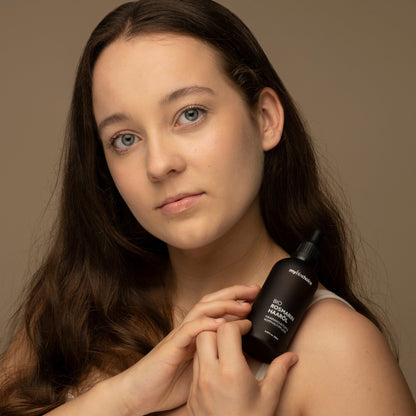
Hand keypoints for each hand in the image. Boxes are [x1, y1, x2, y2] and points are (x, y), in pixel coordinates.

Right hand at [115, 285, 259, 414]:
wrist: (140, 392)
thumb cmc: (169, 382)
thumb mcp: (201, 368)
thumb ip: (216, 357)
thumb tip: (244, 354)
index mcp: (196, 332)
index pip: (216, 307)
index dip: (235, 299)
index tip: (255, 296)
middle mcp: (188, 329)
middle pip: (211, 301)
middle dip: (234, 293)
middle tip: (255, 290)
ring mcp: (179, 336)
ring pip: (201, 310)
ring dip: (224, 305)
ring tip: (243, 305)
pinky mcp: (171, 347)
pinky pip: (188, 331)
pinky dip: (204, 325)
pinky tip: (219, 323)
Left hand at [187, 320, 297, 415]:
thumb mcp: (269, 397)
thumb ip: (279, 371)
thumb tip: (292, 356)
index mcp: (231, 372)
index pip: (226, 330)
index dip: (238, 324)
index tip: (247, 327)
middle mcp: (210, 375)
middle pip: (206, 334)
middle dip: (219, 330)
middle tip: (234, 336)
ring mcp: (198, 385)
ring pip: (197, 349)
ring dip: (210, 345)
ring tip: (227, 352)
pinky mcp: (192, 395)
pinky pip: (195, 368)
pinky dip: (205, 361)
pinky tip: (219, 370)